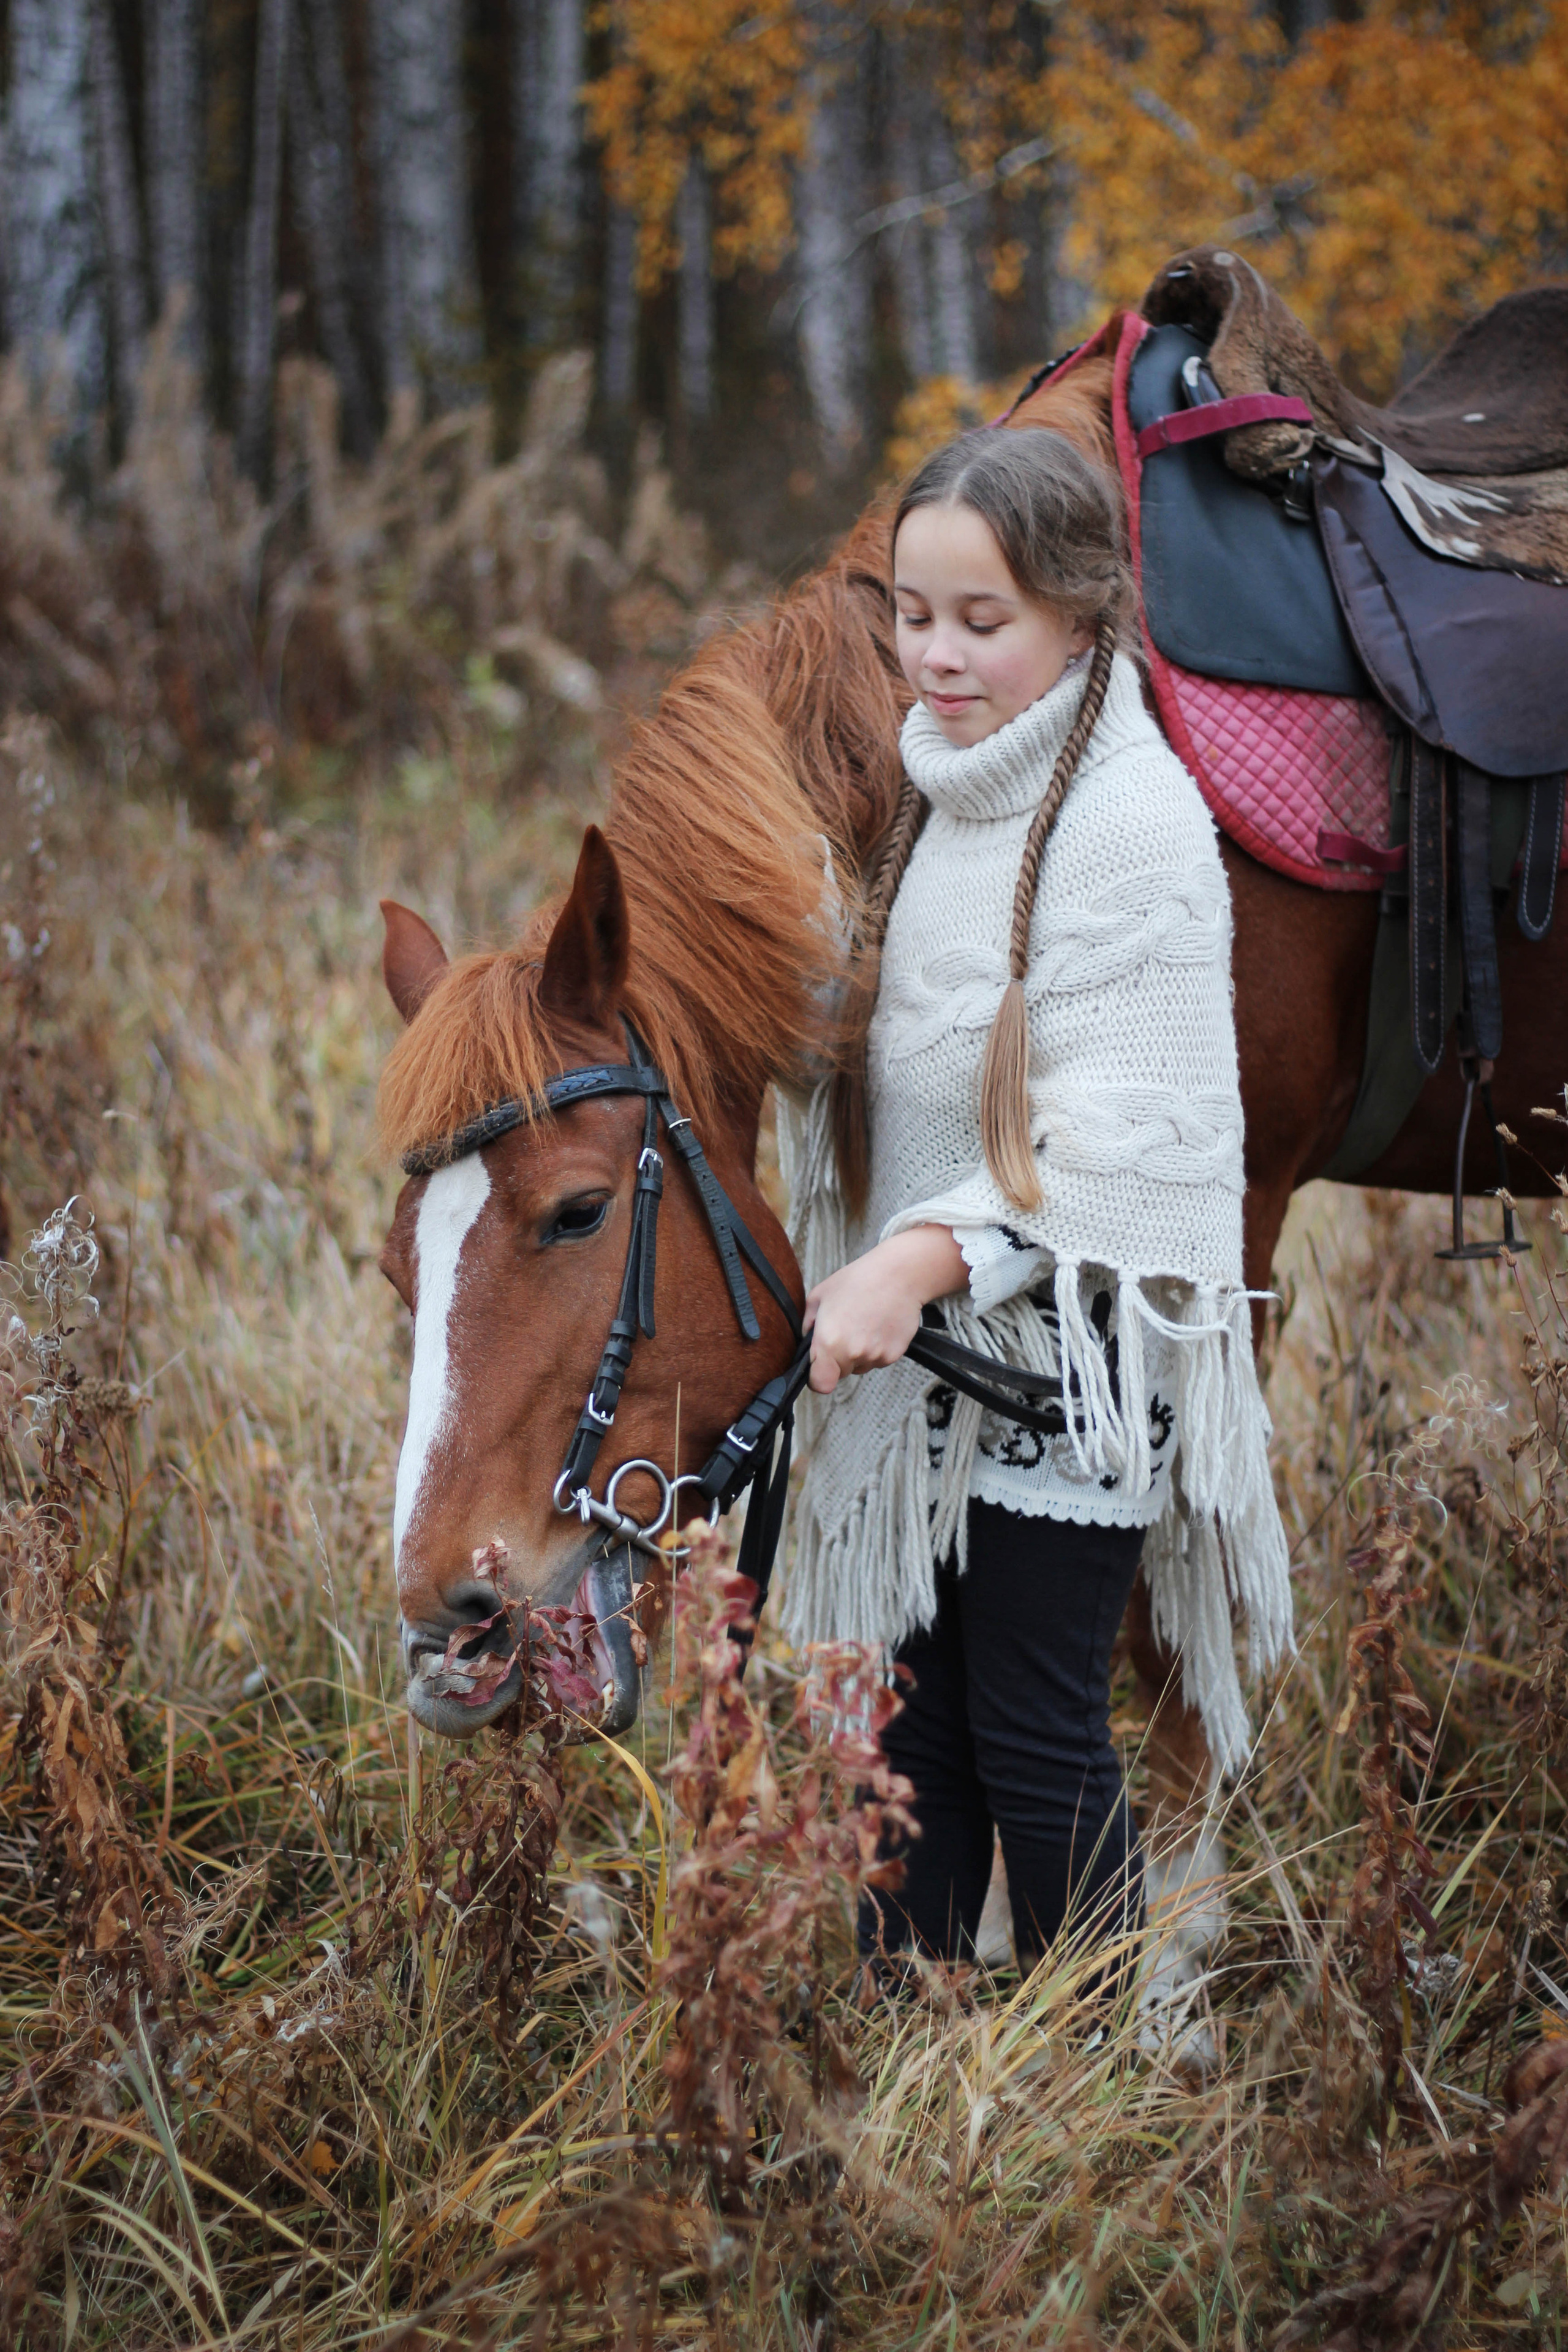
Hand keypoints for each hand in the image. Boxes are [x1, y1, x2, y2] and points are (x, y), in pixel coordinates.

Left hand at [804, 1226, 968, 1395]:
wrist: (898, 1275)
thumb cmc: (858, 1281)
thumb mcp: (819, 1296)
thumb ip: (808, 1325)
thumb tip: (807, 1342)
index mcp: (829, 1342)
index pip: (820, 1384)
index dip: (817, 1378)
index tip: (820, 1367)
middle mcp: (853, 1353)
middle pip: (841, 1373)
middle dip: (839, 1359)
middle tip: (846, 1331)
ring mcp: (876, 1355)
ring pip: (861, 1366)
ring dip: (860, 1353)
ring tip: (865, 1324)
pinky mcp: (894, 1354)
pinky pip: (879, 1360)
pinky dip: (877, 1348)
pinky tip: (878, 1326)